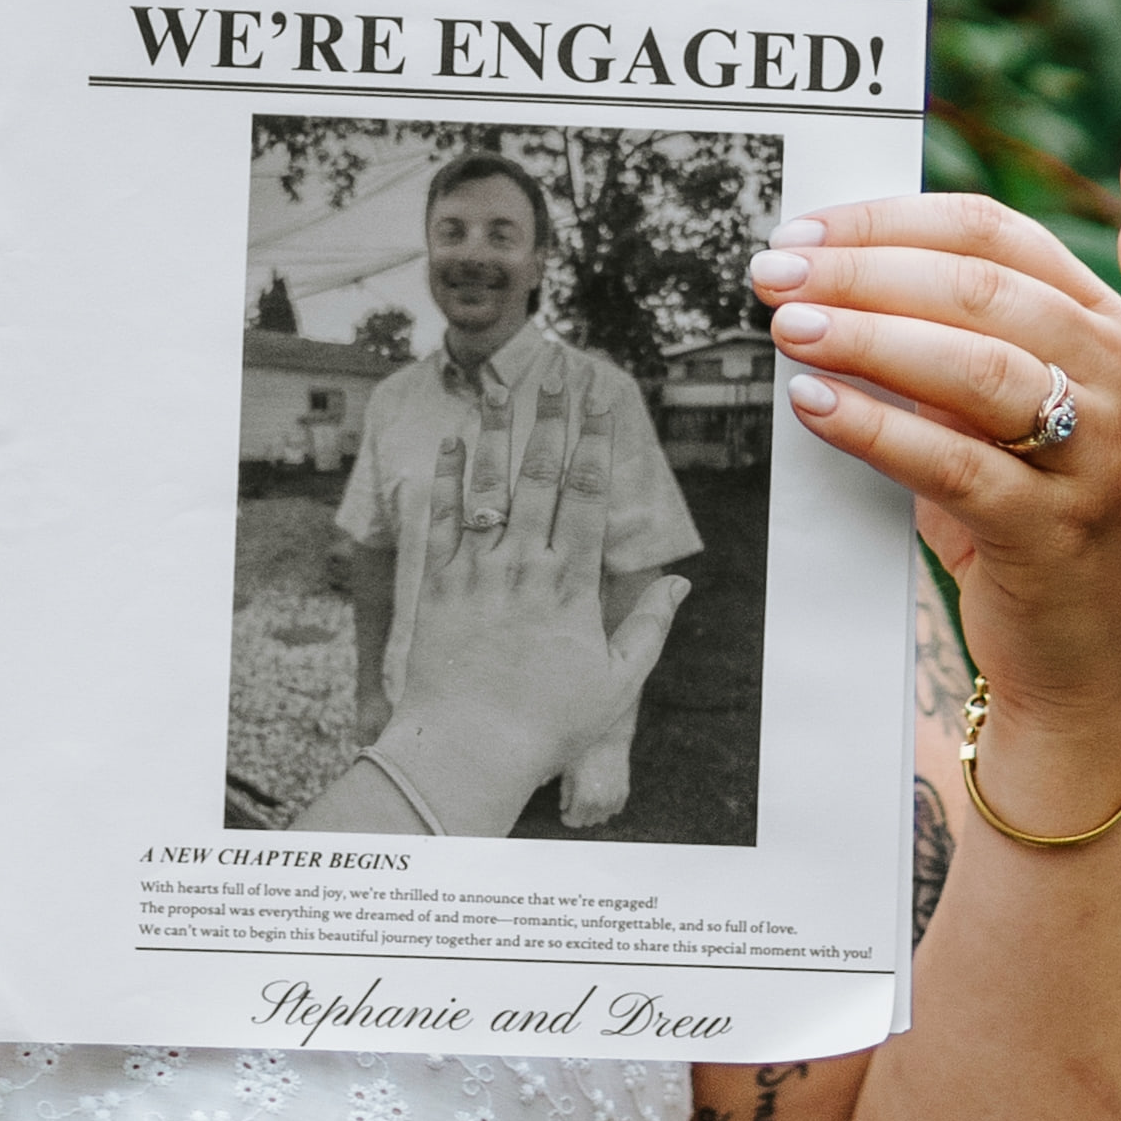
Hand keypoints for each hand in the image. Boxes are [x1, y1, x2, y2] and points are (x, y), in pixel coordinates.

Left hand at [363, 396, 642, 818]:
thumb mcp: (619, 682)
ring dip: (498, 431)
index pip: (586, 494)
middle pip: (540, 475)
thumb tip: (681, 582)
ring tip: (502, 386)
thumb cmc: (548, 725)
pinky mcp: (438, 587)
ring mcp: (477, 572)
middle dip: (551, 417)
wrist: (468, 751)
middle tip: (557, 370)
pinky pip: (442, 521)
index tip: (602, 398)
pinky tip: (452, 441)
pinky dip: (447, 478)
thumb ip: (650, 627)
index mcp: (572, 585)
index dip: (595, 440)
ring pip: (490, 487)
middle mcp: (524, 566)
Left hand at [751, 193, 1120, 716]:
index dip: (886, 222)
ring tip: (787, 329)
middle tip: (773, 273)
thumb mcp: (990, 411)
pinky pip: (955, 464)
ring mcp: (1097, 453)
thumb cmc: (1018, 512)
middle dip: (862, 272)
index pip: (990, 232)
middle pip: (979, 288)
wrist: (1083, 654)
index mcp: (1097, 319)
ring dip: (868, 337)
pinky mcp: (1055, 529)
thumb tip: (817, 277)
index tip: (801, 230)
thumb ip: (936, 340)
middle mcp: (1115, 372)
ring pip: (976, 367)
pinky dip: (876, 427)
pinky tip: (814, 405)